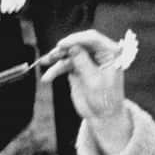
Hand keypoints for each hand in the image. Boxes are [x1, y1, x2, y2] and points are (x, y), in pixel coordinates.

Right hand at [41, 30, 131, 151]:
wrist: (102, 115)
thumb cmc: (105, 99)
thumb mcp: (94, 81)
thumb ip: (83, 63)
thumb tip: (73, 47)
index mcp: (110, 53)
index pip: (93, 39)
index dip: (76, 39)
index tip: (62, 44)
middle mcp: (99, 53)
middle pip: (79, 43)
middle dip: (63, 48)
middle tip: (52, 55)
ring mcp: (87, 59)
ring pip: (69, 53)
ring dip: (55, 58)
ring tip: (43, 62)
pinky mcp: (78, 67)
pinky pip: (64, 64)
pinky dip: (55, 70)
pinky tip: (47, 78)